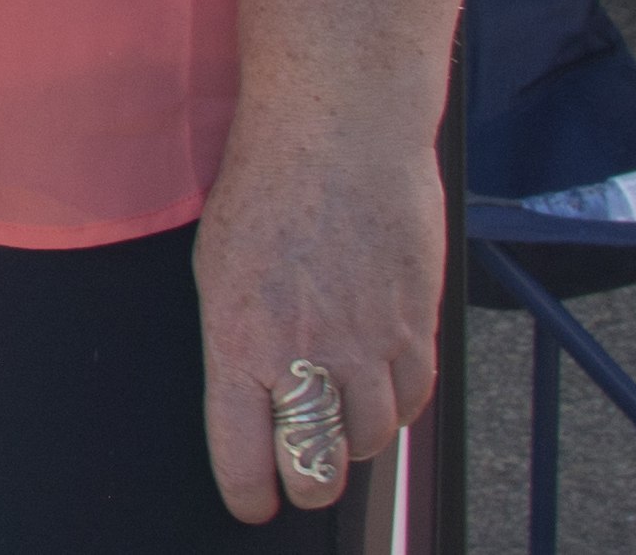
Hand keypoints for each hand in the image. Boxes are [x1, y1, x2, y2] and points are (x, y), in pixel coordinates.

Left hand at [194, 107, 441, 521]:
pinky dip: (395, 406)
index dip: (250, 494)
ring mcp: (368, 343)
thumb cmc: (267, 186)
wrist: (340, 130)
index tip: (252, 503)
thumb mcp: (218, 267)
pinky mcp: (417, 326)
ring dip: (353, 440)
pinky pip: (412, 399)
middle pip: (316, 467)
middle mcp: (306, 352)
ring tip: (338, 417)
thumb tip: (252, 398)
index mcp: (239, 340)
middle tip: (301, 469)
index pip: (245, 457)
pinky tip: (378, 386)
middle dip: (307, 480)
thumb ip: (238, 340)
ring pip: (370, 440)